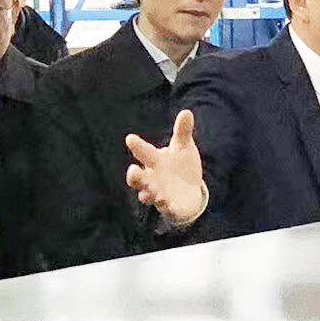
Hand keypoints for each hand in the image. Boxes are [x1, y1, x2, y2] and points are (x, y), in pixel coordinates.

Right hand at [125, 109, 205, 225]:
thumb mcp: (183, 148)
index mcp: (155, 161)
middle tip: (133, 171)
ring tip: (155, 193)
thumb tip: (186, 111)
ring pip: (148, 195)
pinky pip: (166, 209)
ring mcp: (158, 194)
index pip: (144, 152)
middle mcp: (152, 179)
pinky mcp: (169, 207)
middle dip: (134, 176)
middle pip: (138, 178)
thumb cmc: (181, 166)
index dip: (137, 146)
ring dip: (150, 194)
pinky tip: (170, 205)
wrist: (189, 191)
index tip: (130, 138)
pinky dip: (167, 208)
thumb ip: (182, 132)